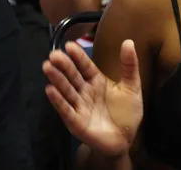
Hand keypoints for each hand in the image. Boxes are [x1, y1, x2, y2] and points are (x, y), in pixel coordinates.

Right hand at [43, 40, 143, 157]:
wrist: (125, 139)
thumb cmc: (127, 112)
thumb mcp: (132, 86)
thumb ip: (129, 65)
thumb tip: (128, 41)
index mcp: (97, 81)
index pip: (85, 66)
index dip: (78, 56)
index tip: (70, 45)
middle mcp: (85, 92)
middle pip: (73, 76)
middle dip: (64, 66)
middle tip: (54, 54)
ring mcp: (79, 106)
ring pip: (66, 90)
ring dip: (57, 79)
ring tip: (48, 67)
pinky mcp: (76, 122)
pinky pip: (66, 109)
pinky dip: (58, 100)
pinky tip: (50, 90)